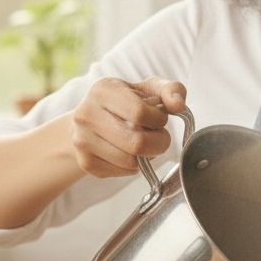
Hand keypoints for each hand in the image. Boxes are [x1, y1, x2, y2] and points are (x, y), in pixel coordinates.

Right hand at [71, 76, 186, 177]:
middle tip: (159, 135)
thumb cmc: (125, 102)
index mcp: (103, 90)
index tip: (159, 118)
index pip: (140, 113)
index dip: (158, 120)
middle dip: (159, 142)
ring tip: (143, 141)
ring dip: (147, 155)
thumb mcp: (148, 88)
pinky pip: (122, 172)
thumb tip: (178, 105)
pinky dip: (134, 166)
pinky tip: (129, 151)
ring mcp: (82, 140)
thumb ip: (170, 89)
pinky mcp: (85, 162)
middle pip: (137, 143)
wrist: (90, 120)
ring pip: (131, 162)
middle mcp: (86, 115)